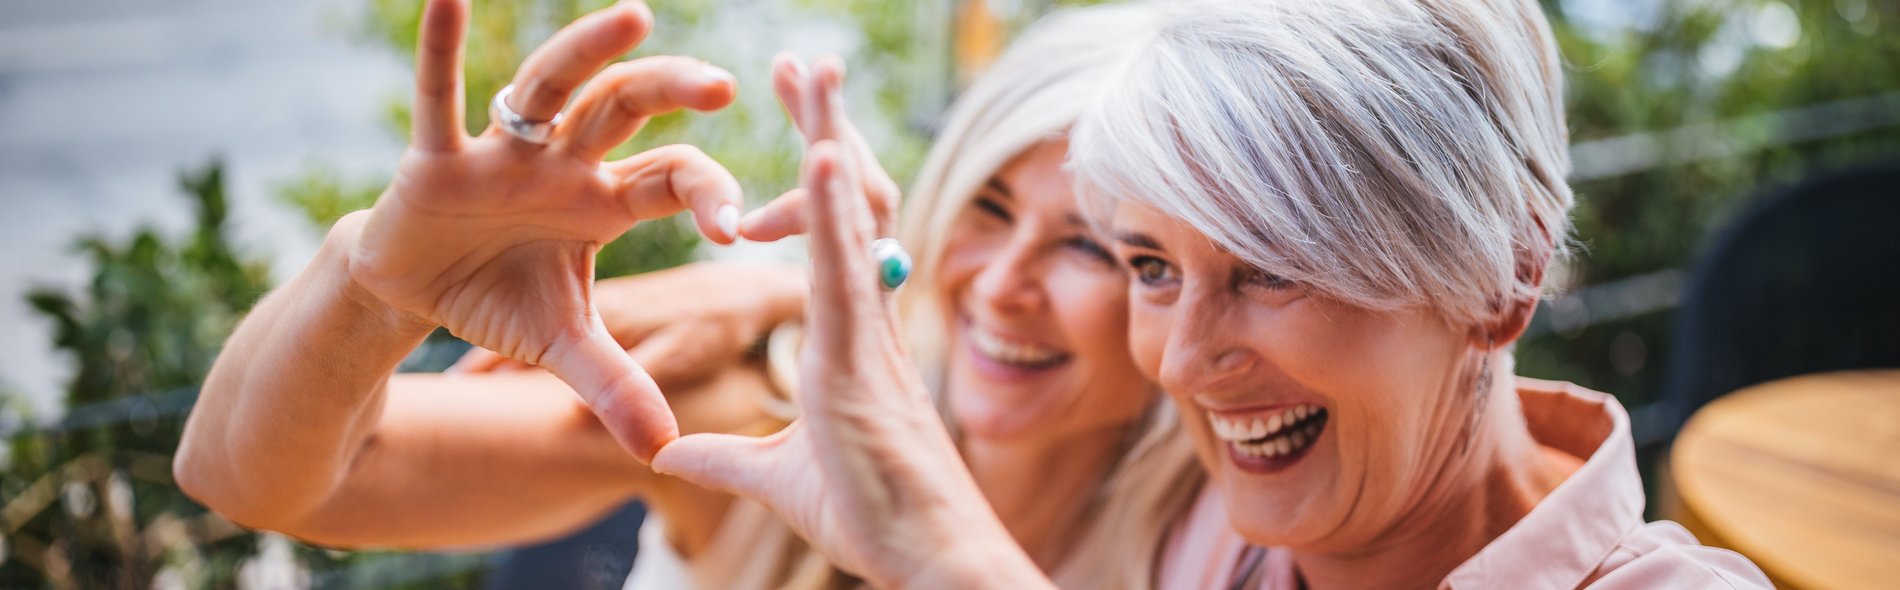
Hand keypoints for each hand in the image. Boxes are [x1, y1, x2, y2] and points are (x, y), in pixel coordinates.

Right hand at [346, 0, 741, 460]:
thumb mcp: (561, 344)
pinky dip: (442, 47)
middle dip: (672, 92)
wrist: (411, 290)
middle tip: (724, 84)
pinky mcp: (437, 156)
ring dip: (590, 51)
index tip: (738, 226)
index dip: (707, 195)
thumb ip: (614, 384)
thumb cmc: (498, 297)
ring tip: (635, 16)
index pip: (672, 179)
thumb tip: (663, 450)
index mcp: (605, 199)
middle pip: (628, 110)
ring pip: (554, 86)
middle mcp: (564, 160)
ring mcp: (504, 150)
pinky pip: (441, 95)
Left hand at [651, 59, 1045, 588]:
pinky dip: (835, 208)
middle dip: (826, 126)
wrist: (925, 557)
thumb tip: (671, 455)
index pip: (834, 232)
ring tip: (813, 72)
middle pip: (851, 200)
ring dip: (831, 137)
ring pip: (852, 215)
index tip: (802, 124)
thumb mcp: (775, 478)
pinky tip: (823, 152)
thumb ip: (725, 456)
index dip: (820, 174)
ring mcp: (864, 331)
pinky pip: (844, 269)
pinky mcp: (857, 357)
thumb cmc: (875, 518)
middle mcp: (864, 318)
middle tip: (803, 63)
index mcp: (850, 336)